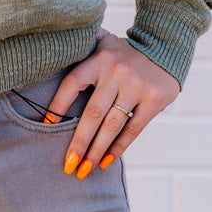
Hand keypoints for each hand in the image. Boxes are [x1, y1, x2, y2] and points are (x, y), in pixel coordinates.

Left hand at [45, 27, 179, 179]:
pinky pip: (133, 129)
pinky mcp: (153, 101)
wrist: (164, 46)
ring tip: (84, 170)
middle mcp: (117, 73)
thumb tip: (51, 57)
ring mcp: (136, 87)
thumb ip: (80, 48)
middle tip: (67, 165)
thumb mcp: (101, 41)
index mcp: (99, 60)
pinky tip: (105, 162)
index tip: (46, 126)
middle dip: (79, 142)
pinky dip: (118, 148)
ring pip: (112, 126)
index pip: (73, 83)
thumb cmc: (123, 51)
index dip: (58, 105)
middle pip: (93, 113)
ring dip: (96, 151)